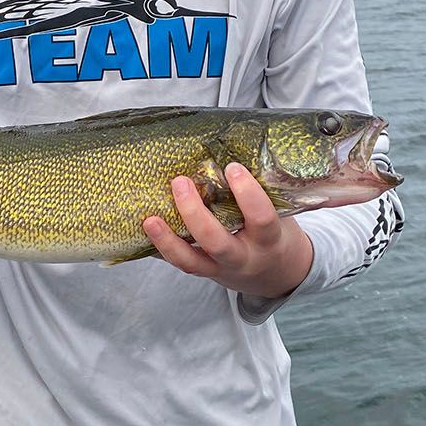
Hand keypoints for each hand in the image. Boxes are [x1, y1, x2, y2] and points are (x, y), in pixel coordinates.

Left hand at [142, 162, 313, 299]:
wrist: (277, 275)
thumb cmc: (275, 234)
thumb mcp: (278, 215)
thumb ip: (260, 193)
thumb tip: (230, 151)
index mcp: (269, 240)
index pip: (261, 219)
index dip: (248, 194)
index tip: (232, 167)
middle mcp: (244, 258)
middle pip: (216, 242)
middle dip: (194, 213)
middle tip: (180, 182)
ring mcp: (221, 269)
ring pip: (191, 261)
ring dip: (168, 240)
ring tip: (150, 219)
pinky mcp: (205, 273)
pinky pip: (180, 264)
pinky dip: (161, 249)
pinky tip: (146, 231)